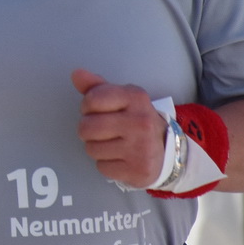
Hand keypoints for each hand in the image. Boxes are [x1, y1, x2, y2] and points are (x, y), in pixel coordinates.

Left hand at [71, 69, 166, 187]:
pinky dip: (106, 164)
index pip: (92, 99)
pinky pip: (102, 167)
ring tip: (111, 144)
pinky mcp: (138, 170)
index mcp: (135, 98)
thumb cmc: (137, 121)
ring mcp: (141, 147)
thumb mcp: (122, 99)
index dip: (87, 106)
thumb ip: (97, 87)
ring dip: (96, 148)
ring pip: (92, 149)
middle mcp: (140, 121)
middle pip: (87, 127)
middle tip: (100, 131)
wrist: (167, 150)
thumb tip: (76, 74)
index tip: (95, 110)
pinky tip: (119, 158)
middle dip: (87, 130)